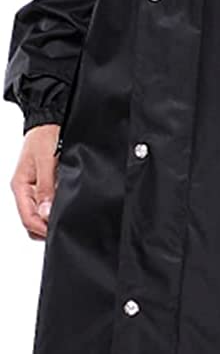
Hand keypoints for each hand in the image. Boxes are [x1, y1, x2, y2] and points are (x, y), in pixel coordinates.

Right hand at [10, 124, 60, 239]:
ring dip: (50, 218)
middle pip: (31, 221)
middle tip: (65, 226)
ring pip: (39, 215)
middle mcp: (24, 191)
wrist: (48, 122)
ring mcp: (32, 189)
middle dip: (46, 228)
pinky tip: (65, 206)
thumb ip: (46, 188)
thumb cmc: (45, 137)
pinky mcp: (42, 186)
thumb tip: (46, 213)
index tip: (58, 231)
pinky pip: (46, 204)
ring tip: (66, 215)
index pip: (27, 218)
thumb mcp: (46, 161)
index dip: (42, 229)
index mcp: (20, 186)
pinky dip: (54, 209)